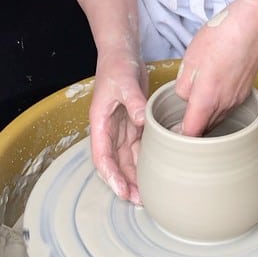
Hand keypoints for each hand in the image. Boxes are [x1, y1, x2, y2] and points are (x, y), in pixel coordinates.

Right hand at [89, 49, 147, 203]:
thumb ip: (131, 100)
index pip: (102, 157)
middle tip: (139, 201)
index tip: (122, 191)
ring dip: (136, 178)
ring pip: (128, 161)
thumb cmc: (117, 66)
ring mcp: (123, 131)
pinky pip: (139, 150)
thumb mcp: (124, 81)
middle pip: (116, 165)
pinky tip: (156, 174)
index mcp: (100, 124)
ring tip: (148, 195)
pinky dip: (145, 163)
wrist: (123, 55)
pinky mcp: (135, 127)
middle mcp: (110, 132)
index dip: (111, 176)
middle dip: (125, 184)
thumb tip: (139, 120)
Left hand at [175, 0, 257, 135]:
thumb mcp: (189, 62)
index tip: (173, 133)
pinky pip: (227, 110)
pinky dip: (217, 109)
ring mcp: (235, 102)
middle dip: (193, 130)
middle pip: (205, 130)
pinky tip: (212, 95)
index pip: (192, 133)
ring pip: (217, 121)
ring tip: (195, 109)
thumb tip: (185, 100)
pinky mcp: (243, 95)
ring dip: (205, 119)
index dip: (181, 136)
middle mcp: (223, 107)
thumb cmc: (219, 39)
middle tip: (180, 123)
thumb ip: (183, 88)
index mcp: (206, 101)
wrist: (251, 28)